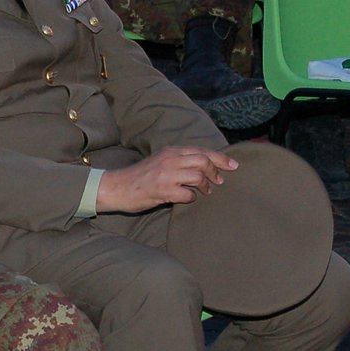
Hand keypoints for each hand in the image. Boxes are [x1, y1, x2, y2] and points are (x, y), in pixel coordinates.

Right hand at [96, 146, 237, 213]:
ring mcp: (166, 175)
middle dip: (216, 171)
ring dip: (206, 186)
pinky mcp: (163, 190)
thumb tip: (203, 167)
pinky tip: (187, 199)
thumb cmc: (140, 177)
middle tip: (220, 182)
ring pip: (198, 176)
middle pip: (203, 161)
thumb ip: (178, 161)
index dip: (220, 158)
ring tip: (206, 192)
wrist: (117, 187)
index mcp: (171, 151)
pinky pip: (187, 194)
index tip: (233, 165)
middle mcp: (170, 160)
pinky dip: (191, 198)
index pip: (201, 151)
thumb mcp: (160, 161)